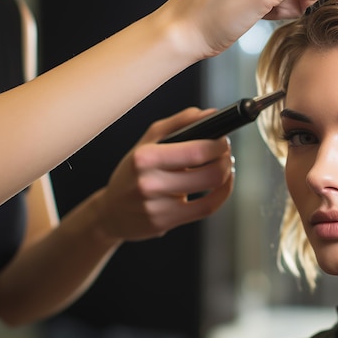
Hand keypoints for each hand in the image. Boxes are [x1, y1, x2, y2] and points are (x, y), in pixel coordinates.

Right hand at [95, 108, 234, 240]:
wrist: (111, 212)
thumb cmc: (133, 172)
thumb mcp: (148, 140)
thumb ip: (179, 123)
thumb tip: (210, 114)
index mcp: (145, 157)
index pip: (196, 151)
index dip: (218, 145)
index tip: (222, 140)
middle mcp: (149, 183)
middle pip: (210, 173)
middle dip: (225, 160)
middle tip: (226, 154)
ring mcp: (157, 207)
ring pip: (211, 192)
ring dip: (226, 176)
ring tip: (225, 167)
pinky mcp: (165, 223)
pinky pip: (206, 209)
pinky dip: (221, 195)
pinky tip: (221, 186)